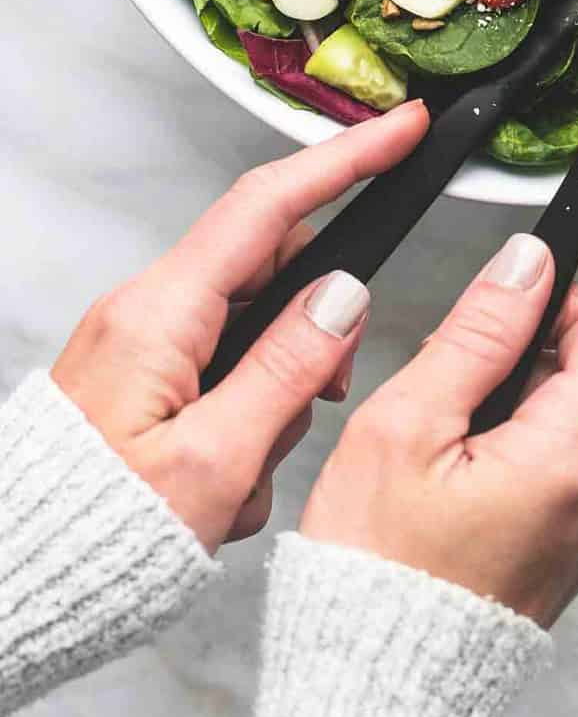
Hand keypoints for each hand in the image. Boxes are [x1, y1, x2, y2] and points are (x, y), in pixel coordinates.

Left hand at [51, 101, 429, 551]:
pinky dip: (246, 422)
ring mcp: (141, 344)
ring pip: (255, 329)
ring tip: (247, 474)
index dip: (344, 159)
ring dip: (277, 397)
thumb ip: (289, 370)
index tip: (401, 128)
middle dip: (315, 331)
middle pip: (272, 270)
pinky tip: (226, 483)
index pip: (268, 205)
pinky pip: (224, 371)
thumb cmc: (97, 539)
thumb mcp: (214, 462)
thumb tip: (345, 296)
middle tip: (331, 395)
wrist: (19, 588)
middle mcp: (145, 313)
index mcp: (159, 315)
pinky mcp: (141, 379)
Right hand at [301, 131, 577, 625]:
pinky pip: (571, 427)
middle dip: (547, 305)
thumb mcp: (407, 431)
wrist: (380, 697)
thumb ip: (478, 334)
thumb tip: (527, 261)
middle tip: (464, 330)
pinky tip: (464, 434)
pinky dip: (527, 401)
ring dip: (528, 359)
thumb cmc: (377, 580)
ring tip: (445, 412)